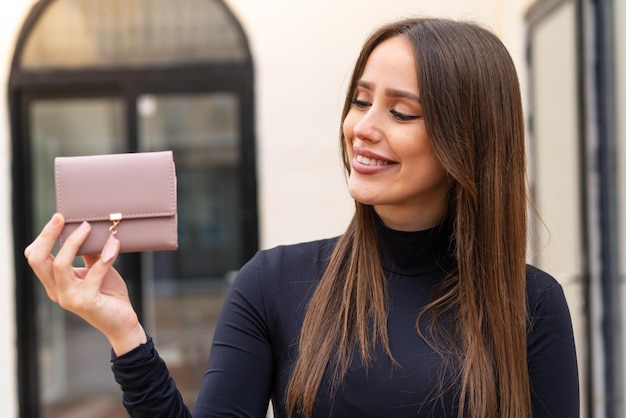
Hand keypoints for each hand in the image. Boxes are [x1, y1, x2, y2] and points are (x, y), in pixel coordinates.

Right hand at [24, 213, 146, 354]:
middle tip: (62, 217)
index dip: (43, 236)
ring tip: (89, 227)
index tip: (59, 217)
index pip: (36, 257)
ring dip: (74, 242)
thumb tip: (89, 229)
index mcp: (55, 282)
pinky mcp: (86, 302)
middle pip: (38, 260)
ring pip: (60, 265)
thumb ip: (90, 253)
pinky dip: (105, 256)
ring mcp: (69, 298)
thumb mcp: (96, 269)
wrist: (123, 321)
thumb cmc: (108, 294)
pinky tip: (114, 244)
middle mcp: (57, 291)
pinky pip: (94, 274)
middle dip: (48, 235)